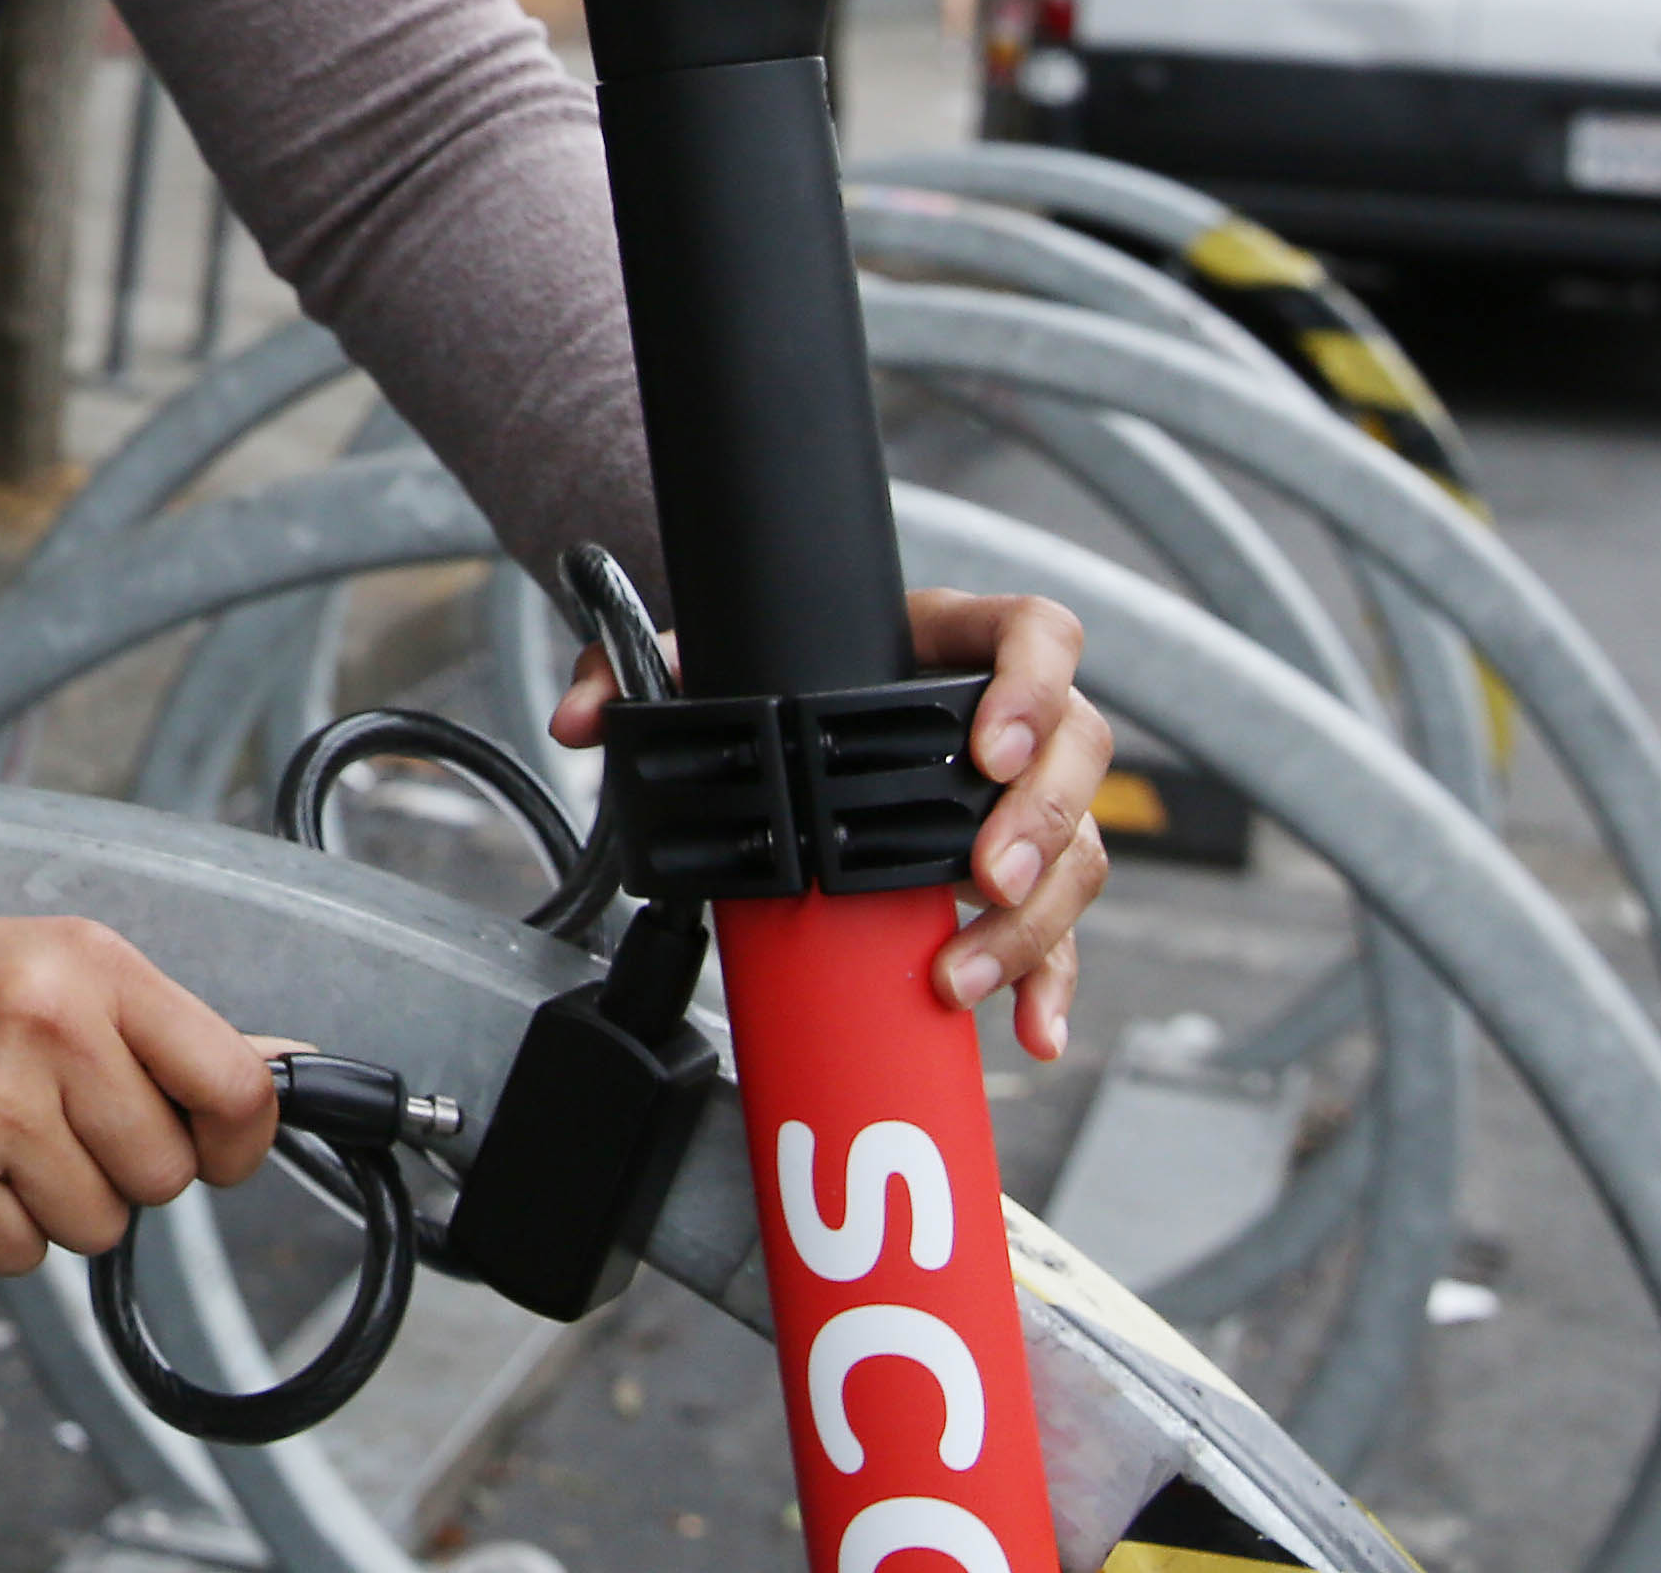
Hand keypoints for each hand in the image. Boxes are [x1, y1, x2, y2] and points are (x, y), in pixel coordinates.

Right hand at [0, 840, 278, 1274]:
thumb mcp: (51, 964)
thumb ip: (165, 1029)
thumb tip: (290, 1072)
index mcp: (89, 965)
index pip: (237, 1086)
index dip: (239, 1137)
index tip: (213, 1141)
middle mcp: (46, 1032)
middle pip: (167, 1176)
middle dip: (124, 1165)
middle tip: (57, 1116)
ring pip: (98, 1226)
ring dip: (57, 1200)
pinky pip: (23, 1258)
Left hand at [548, 584, 1112, 1059]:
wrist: (771, 702)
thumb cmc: (764, 668)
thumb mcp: (702, 656)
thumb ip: (634, 669)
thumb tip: (582, 718)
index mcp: (945, 642)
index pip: (1036, 635)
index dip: (1033, 685)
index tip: (991, 747)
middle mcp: (1003, 717)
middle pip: (1077, 751)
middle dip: (1039, 823)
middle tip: (987, 875)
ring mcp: (1016, 798)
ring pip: (1075, 849)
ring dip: (1033, 921)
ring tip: (963, 972)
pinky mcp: (1011, 870)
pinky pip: (1058, 925)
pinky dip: (1049, 979)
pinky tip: (1031, 1025)